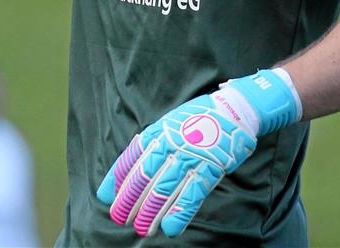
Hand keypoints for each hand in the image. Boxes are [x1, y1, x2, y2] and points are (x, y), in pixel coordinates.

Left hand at [97, 95, 256, 236]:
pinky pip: (192, 194)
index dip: (117, 180)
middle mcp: (170, 144)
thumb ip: (152, 141)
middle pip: (144, 177)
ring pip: (165, 189)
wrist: (233, 110)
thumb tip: (132, 162)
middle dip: (129, 200)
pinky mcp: (210, 169)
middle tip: (119, 218)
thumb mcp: (169, 123)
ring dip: (151, 212)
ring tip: (141, 228)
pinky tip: (169, 228)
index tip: (106, 197)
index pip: (131, 158)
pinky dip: (180, 213)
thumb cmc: (196, 119)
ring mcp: (190, 157)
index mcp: (158, 132)